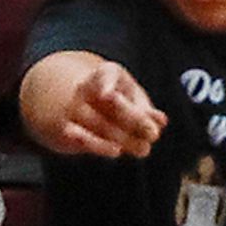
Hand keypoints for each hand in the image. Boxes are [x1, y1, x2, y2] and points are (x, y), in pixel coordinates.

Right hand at [38, 56, 169, 156]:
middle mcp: (84, 89)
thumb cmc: (110, 100)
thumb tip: (161, 122)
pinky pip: (81, 139)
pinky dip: (99, 146)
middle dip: (134, 120)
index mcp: (104, 74)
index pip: (105, 75)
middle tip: (154, 134)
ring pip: (99, 125)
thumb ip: (144, 109)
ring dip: (124, 139)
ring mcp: (73, 108)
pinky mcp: (64, 129)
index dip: (105, 86)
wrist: (67, 104)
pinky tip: (116, 151)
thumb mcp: (128, 96)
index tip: (107, 95)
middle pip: (110, 105)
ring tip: (144, 149)